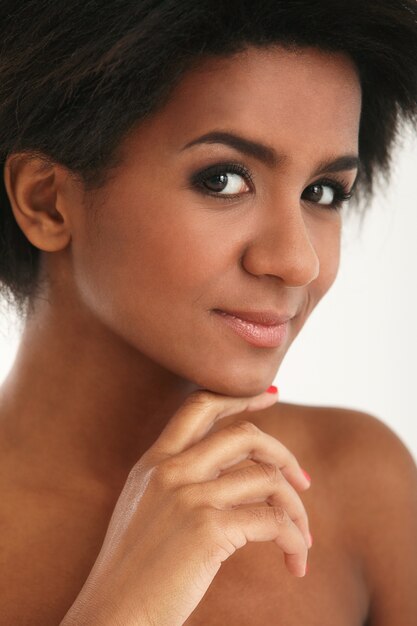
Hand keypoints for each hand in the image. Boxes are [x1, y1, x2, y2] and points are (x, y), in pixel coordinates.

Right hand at [60, 388, 311, 625]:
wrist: (113, 616)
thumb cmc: (135, 570)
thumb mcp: (146, 508)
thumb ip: (177, 479)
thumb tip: (229, 468)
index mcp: (154, 462)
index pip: (200, 406)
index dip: (241, 396)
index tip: (272, 395)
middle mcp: (170, 471)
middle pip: (244, 434)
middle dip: (283, 454)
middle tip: (303, 481)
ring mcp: (188, 497)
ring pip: (266, 478)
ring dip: (296, 509)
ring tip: (303, 537)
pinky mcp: (208, 530)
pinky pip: (272, 520)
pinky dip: (294, 540)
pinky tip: (295, 562)